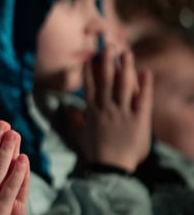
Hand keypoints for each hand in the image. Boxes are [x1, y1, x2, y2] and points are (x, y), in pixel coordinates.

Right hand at [78, 46, 152, 171]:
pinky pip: (143, 100)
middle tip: (108, 46)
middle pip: (107, 81)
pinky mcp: (139, 120)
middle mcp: (107, 108)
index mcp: (93, 112)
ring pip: (124, 86)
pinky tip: (146, 72)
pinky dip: (145, 86)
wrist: (109, 169)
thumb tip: (68, 109)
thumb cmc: (94, 153)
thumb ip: (74, 121)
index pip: (91, 86)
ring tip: (127, 53)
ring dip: (125, 68)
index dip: (90, 70)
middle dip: (107, 62)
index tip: (90, 57)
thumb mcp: (79, 136)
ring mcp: (123, 113)